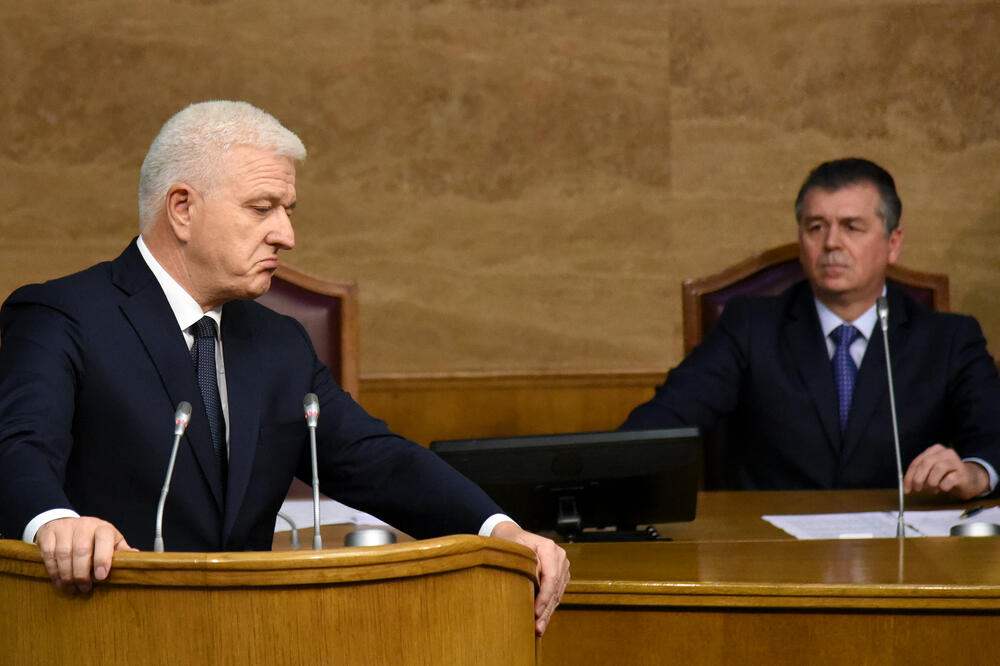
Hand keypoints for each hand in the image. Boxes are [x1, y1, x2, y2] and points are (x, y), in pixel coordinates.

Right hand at [35, 516, 136, 592]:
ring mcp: (65, 529)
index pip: (104, 540)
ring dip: (67, 575)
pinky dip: (54, 571)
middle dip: (82, 573)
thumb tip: (136, 557)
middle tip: (84, 588)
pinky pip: (49, 555)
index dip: (102, 558)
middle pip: (81, 551)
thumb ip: (121, 550)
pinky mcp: (48, 534)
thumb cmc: (92, 536)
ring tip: (72, 588)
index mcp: (102, 528)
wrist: (65, 522)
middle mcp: (84, 526)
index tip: (101, 577)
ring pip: (64, 554)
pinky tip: (59, 581)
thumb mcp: (110, 540)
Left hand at [490, 521, 569, 635]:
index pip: (551, 577)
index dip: (544, 597)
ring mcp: (562, 566)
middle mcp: (560, 556)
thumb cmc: (509, 542)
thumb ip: (524, 564)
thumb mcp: (512, 548)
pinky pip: (556, 594)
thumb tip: (532, 584)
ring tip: (539, 628)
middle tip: (538, 627)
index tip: (536, 612)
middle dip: (546, 610)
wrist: (511, 536)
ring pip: (557, 594)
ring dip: (548, 612)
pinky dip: (549, 607)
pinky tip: (542, 619)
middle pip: (555, 588)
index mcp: (549, 548)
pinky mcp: (560, 575)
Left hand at [903, 443, 989, 499]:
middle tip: (918, 490)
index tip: (907, 489)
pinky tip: (944, 488)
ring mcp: (955, 462)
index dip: (909, 477)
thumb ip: (919, 475)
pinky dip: (943, 486)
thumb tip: (906, 486)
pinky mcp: (963, 472)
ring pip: (937, 469)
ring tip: (933, 489)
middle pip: (926, 463)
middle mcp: (945, 453)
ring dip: (931, 483)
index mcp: (934, 450)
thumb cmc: (947, 476)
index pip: (916, 462)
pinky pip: (949, 479)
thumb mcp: (931, 473)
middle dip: (918, 479)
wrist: (971, 480)